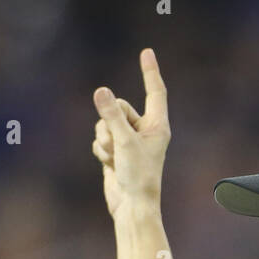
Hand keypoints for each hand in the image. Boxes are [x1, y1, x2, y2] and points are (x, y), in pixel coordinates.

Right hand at [92, 48, 170, 217]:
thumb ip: (112, 115)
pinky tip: (110, 165)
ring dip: (105, 139)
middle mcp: (145, 130)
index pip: (155, 92)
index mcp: (157, 126)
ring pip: (105, 123)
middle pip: (119, 106)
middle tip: (116, 143)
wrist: (132, 206)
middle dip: (110, 122)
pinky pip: (101, 138)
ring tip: (114, 158)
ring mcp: (129, 141)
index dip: (150, 72)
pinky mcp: (116, 151)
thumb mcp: (124, 141)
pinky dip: (101, 150)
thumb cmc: (138, 176)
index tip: (146, 52)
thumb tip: (101, 91)